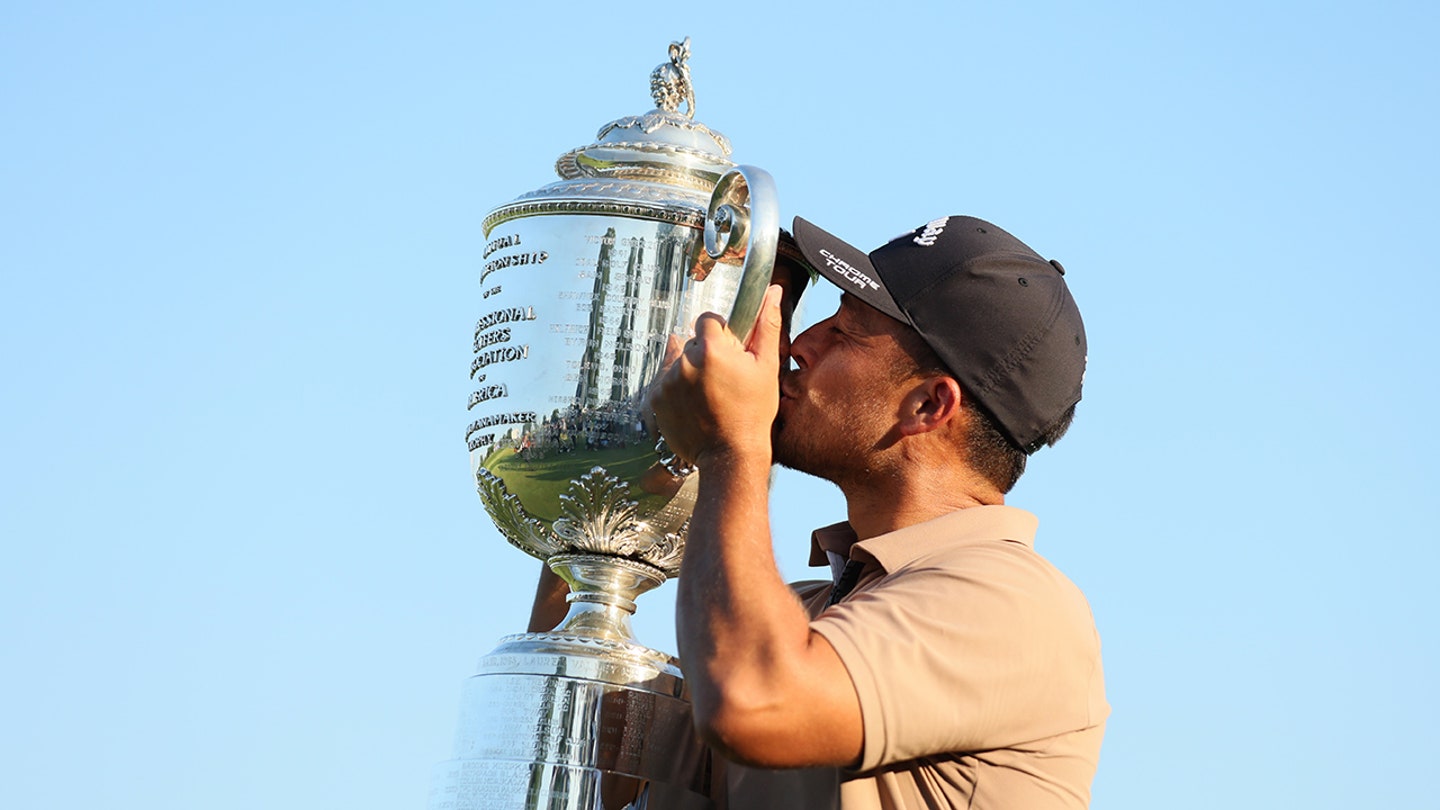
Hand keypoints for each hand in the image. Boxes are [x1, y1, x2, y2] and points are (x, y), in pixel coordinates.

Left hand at [653, 284, 783, 467]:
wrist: (730, 455)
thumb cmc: (752, 413)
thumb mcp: (766, 367)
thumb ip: (765, 325)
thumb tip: (771, 291)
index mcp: (711, 349)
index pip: (707, 319)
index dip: (720, 334)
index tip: (729, 352)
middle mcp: (684, 361)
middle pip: (692, 341)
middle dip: (706, 354)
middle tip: (724, 380)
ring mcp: (667, 381)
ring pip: (679, 362)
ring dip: (691, 372)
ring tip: (710, 396)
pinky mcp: (655, 400)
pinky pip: (666, 382)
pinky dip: (678, 390)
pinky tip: (696, 405)